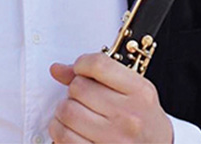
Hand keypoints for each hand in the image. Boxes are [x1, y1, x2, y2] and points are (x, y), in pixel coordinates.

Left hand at [47, 52, 173, 143]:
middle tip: (80, 97)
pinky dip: (59, 130)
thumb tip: (57, 70)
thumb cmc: (142, 119)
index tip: (80, 70)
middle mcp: (129, 116)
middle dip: (73, 90)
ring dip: (62, 111)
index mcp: (140, 92)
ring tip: (72, 114)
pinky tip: (68, 130)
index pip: (98, 65)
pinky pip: (64, 137)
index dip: (81, 64)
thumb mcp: (132, 90)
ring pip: (67, 111)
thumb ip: (98, 75)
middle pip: (78, 88)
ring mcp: (115, 139)